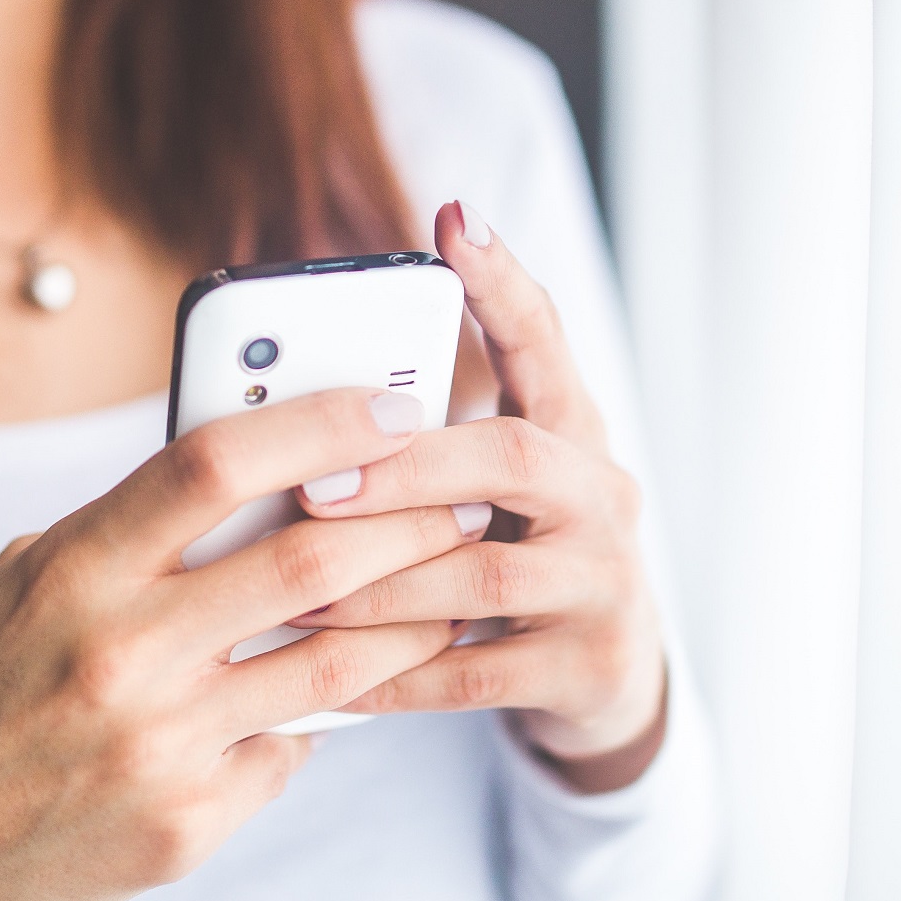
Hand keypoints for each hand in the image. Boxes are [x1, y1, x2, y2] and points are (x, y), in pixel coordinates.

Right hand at [0, 388, 481, 900]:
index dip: (319, 422)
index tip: (392, 405)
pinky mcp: (186, 824)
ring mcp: (158, 745)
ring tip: (453, 587)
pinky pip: (289, 751)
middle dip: (410, 518)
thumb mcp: (21, 584)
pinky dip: (319, 718)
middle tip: (463, 497)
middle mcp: (119, 652)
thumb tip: (259, 481)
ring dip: (411, 619)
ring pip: (332, 665)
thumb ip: (127, 534)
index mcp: (71, 569)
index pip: (214, 464)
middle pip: (308, 559)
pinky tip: (339, 697)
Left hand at [292, 202, 668, 792]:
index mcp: (572, 434)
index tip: (454, 220)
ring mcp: (606, 584)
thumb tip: (295, 402)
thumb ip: (425, 444)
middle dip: (407, 469)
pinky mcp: (589, 666)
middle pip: (515, 457)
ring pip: (486, 576)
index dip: (503, 283)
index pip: (545, 342)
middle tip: (313, 484)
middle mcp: (604, 496)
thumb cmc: (514, 556)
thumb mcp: (490, 490)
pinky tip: (331, 680)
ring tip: (295, 591)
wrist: (606, 678)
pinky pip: (476, 674)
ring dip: (381, 584)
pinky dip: (396, 675)